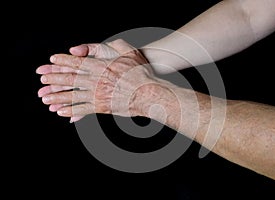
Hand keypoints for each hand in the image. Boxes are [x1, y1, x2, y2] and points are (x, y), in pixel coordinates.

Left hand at [37, 39, 155, 121]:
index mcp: (100, 66)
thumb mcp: (128, 51)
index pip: (76, 63)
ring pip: (72, 96)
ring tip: (45, 99)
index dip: (63, 62)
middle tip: (42, 81)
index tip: (51, 61)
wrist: (149, 93)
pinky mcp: (101, 107)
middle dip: (54, 80)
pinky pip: (82, 110)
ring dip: (57, 98)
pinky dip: (70, 111)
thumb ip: (111, 45)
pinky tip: (61, 112)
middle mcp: (95, 81)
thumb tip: (90, 48)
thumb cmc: (141, 72)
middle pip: (70, 80)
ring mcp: (97, 95)